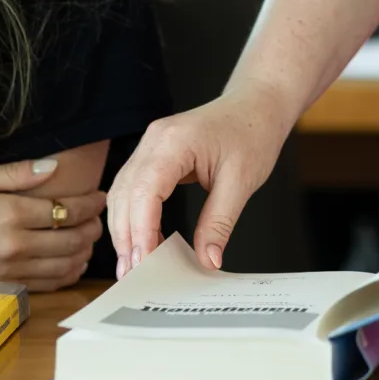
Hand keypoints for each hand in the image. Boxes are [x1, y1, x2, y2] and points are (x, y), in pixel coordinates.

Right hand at [0, 159, 106, 291]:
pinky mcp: (1, 287)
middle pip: (70, 239)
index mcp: (10, 213)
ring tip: (89, 240)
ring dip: (83, 253)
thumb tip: (53, 166)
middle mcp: (14, 245)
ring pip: (63, 266)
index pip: (65, 209)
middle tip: (99, 218)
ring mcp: (8, 270)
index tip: (99, 197)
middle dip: (92, 228)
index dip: (89, 204)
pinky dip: (65, 275)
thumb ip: (17, 173)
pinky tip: (71, 264)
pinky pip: (45, 285)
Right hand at [108, 90, 294, 276]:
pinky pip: (132, 187)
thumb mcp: (242, 181)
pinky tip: (142, 240)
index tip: (144, 263)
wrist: (256, 105)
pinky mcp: (154, 153)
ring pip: (122, 191)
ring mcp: (150, 144)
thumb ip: (219, 222)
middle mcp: (154, 139)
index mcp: (174, 141)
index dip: (141, 230)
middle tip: (133, 275)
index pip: (145, 190)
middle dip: (126, 236)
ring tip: (133, 266)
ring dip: (124, 229)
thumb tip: (207, 261)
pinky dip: (133, 215)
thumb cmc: (252, 133)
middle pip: (125, 193)